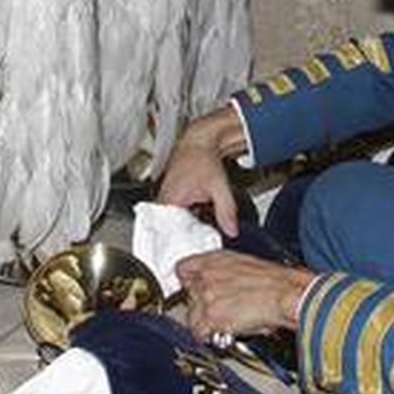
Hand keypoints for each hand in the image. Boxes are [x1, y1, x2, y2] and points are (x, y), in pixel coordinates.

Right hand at [157, 108, 245, 236]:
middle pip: (173, 232)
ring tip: (201, 233)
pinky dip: (186, 220)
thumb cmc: (202, 158)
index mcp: (169, 202)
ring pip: (174, 225)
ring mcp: (164, 201)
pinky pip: (176, 217)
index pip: (172, 235)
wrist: (198, 142)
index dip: (186, 245)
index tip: (198, 251)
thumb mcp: (218, 185)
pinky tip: (197, 219)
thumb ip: (226, 210)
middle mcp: (162, 203)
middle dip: (189, 239)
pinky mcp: (169, 199)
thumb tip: (231, 230)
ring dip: (187, 230)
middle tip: (204, 243)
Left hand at [175, 249, 314, 340]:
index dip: (188, 284)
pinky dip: (209, 337)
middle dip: (200, 308)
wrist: (287, 294)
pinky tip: (223, 334)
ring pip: (191, 317)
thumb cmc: (277, 283)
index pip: (182, 269)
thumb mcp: (246, 267)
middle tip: (216, 314)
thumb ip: (225, 274)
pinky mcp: (211, 315)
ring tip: (222, 326)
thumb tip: (221, 287)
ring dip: (204, 324)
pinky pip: (199, 333)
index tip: (192, 293)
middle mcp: (207, 274)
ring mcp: (207, 294)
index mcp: (216, 259)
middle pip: (187, 296)